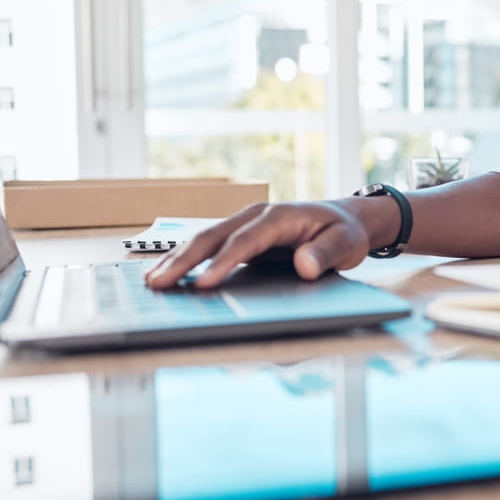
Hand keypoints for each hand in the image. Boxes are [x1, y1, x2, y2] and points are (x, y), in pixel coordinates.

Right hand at [144, 201, 371, 288]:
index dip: (223, 263)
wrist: (344, 219)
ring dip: (177, 258)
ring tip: (153, 281)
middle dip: (184, 260)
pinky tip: (169, 274)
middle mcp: (256, 216)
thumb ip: (326, 254)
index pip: (246, 241)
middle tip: (159, 283)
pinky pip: (210, 247)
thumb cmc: (344, 233)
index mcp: (279, 216)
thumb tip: (304, 266)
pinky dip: (187, 259)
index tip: (204, 283)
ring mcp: (245, 224)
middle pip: (213, 236)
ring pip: (205, 239)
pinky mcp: (241, 237)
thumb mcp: (346, 244)